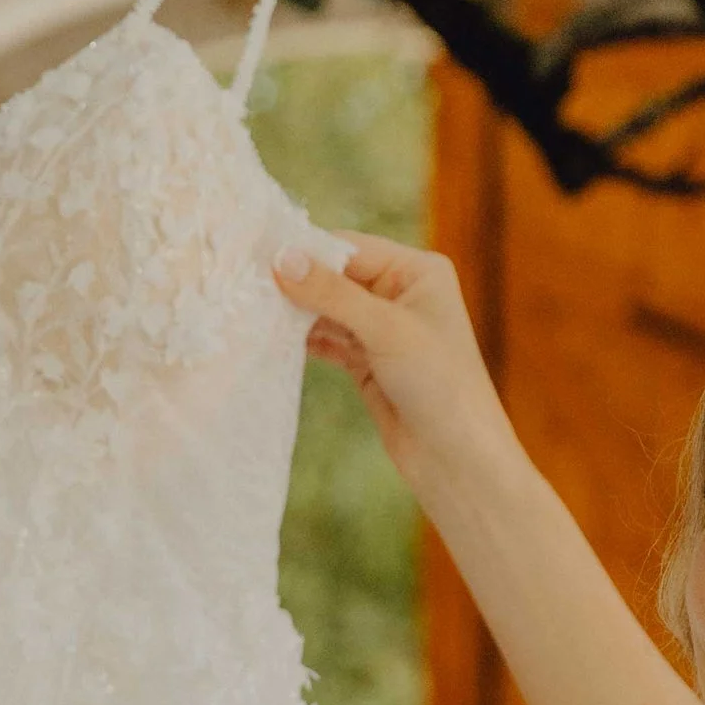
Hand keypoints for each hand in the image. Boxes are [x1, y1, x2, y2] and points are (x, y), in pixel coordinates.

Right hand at [271, 233, 516, 501]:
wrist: (456, 457)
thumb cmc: (439, 383)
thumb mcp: (385, 329)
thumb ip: (332, 293)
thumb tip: (282, 259)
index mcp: (418, 271)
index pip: (350, 248)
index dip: (307, 252)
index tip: (258, 257)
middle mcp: (401, 294)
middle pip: (336, 277)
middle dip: (297, 283)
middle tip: (248, 287)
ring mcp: (383, 330)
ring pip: (329, 310)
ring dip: (296, 314)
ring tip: (254, 313)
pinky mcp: (369, 363)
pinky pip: (328, 341)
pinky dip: (304, 340)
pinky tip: (274, 340)